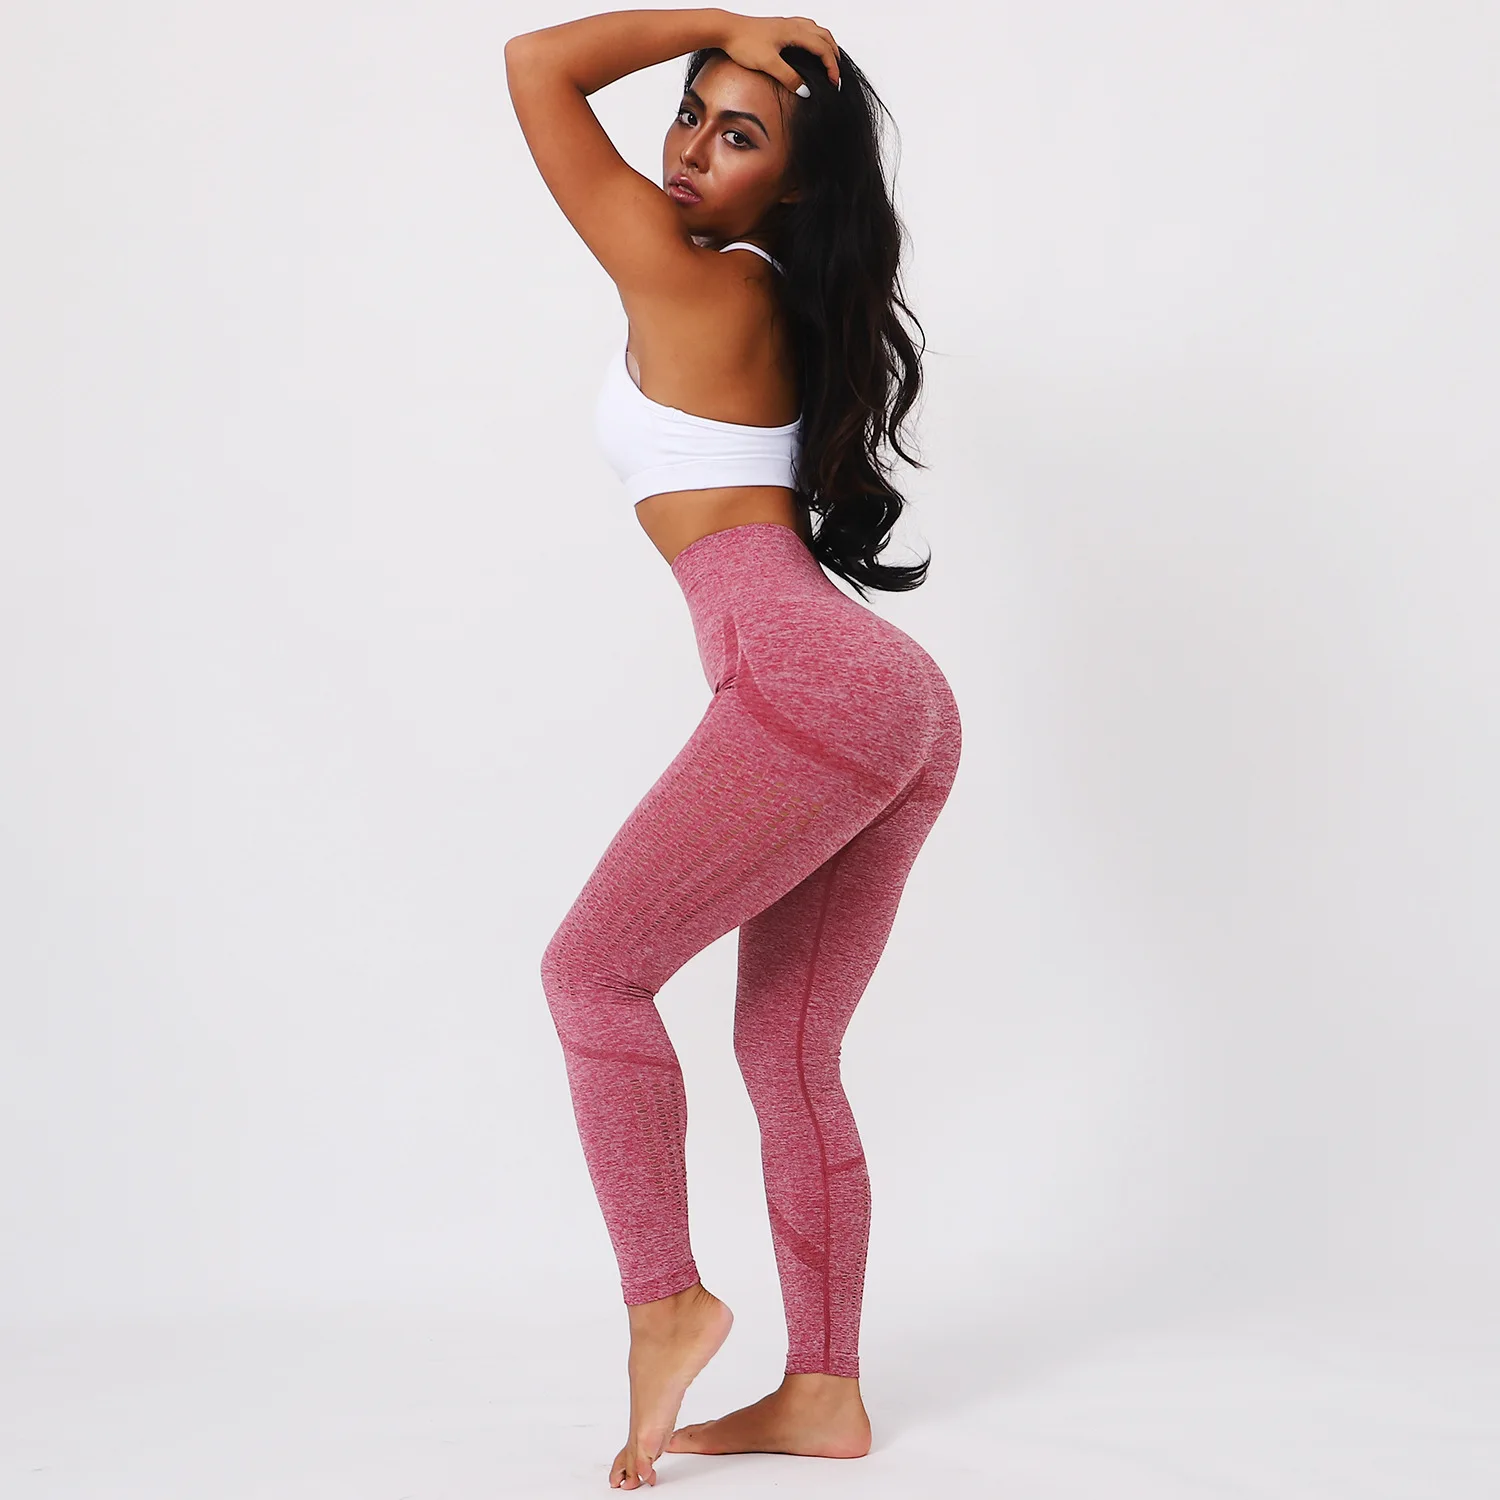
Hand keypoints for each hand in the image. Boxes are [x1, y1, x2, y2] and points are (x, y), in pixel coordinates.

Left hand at [718, 13, 840, 94]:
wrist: (726, 29)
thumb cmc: (743, 43)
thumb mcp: (767, 64)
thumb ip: (788, 77)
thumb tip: (806, 90)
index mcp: (794, 32)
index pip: (823, 49)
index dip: (831, 67)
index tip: (833, 83)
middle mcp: (793, 25)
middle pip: (824, 37)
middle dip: (834, 55)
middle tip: (835, 74)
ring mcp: (786, 24)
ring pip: (816, 30)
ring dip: (826, 44)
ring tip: (829, 59)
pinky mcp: (778, 26)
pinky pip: (805, 28)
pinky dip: (814, 37)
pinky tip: (808, 46)